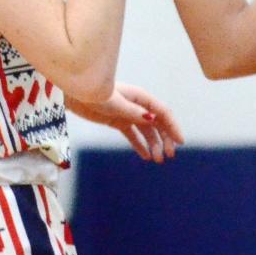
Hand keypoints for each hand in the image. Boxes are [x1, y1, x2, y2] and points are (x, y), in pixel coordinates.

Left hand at [65, 82, 183, 161]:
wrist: (74, 95)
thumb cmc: (94, 94)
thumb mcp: (114, 103)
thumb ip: (133, 112)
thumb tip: (153, 120)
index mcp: (140, 97)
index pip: (162, 113)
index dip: (173, 127)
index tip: (180, 142)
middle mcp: (137, 105)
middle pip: (158, 123)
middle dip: (165, 139)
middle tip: (168, 156)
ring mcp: (128, 113)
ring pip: (146, 130)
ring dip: (153, 144)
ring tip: (157, 160)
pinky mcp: (118, 120)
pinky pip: (133, 134)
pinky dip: (139, 144)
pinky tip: (145, 156)